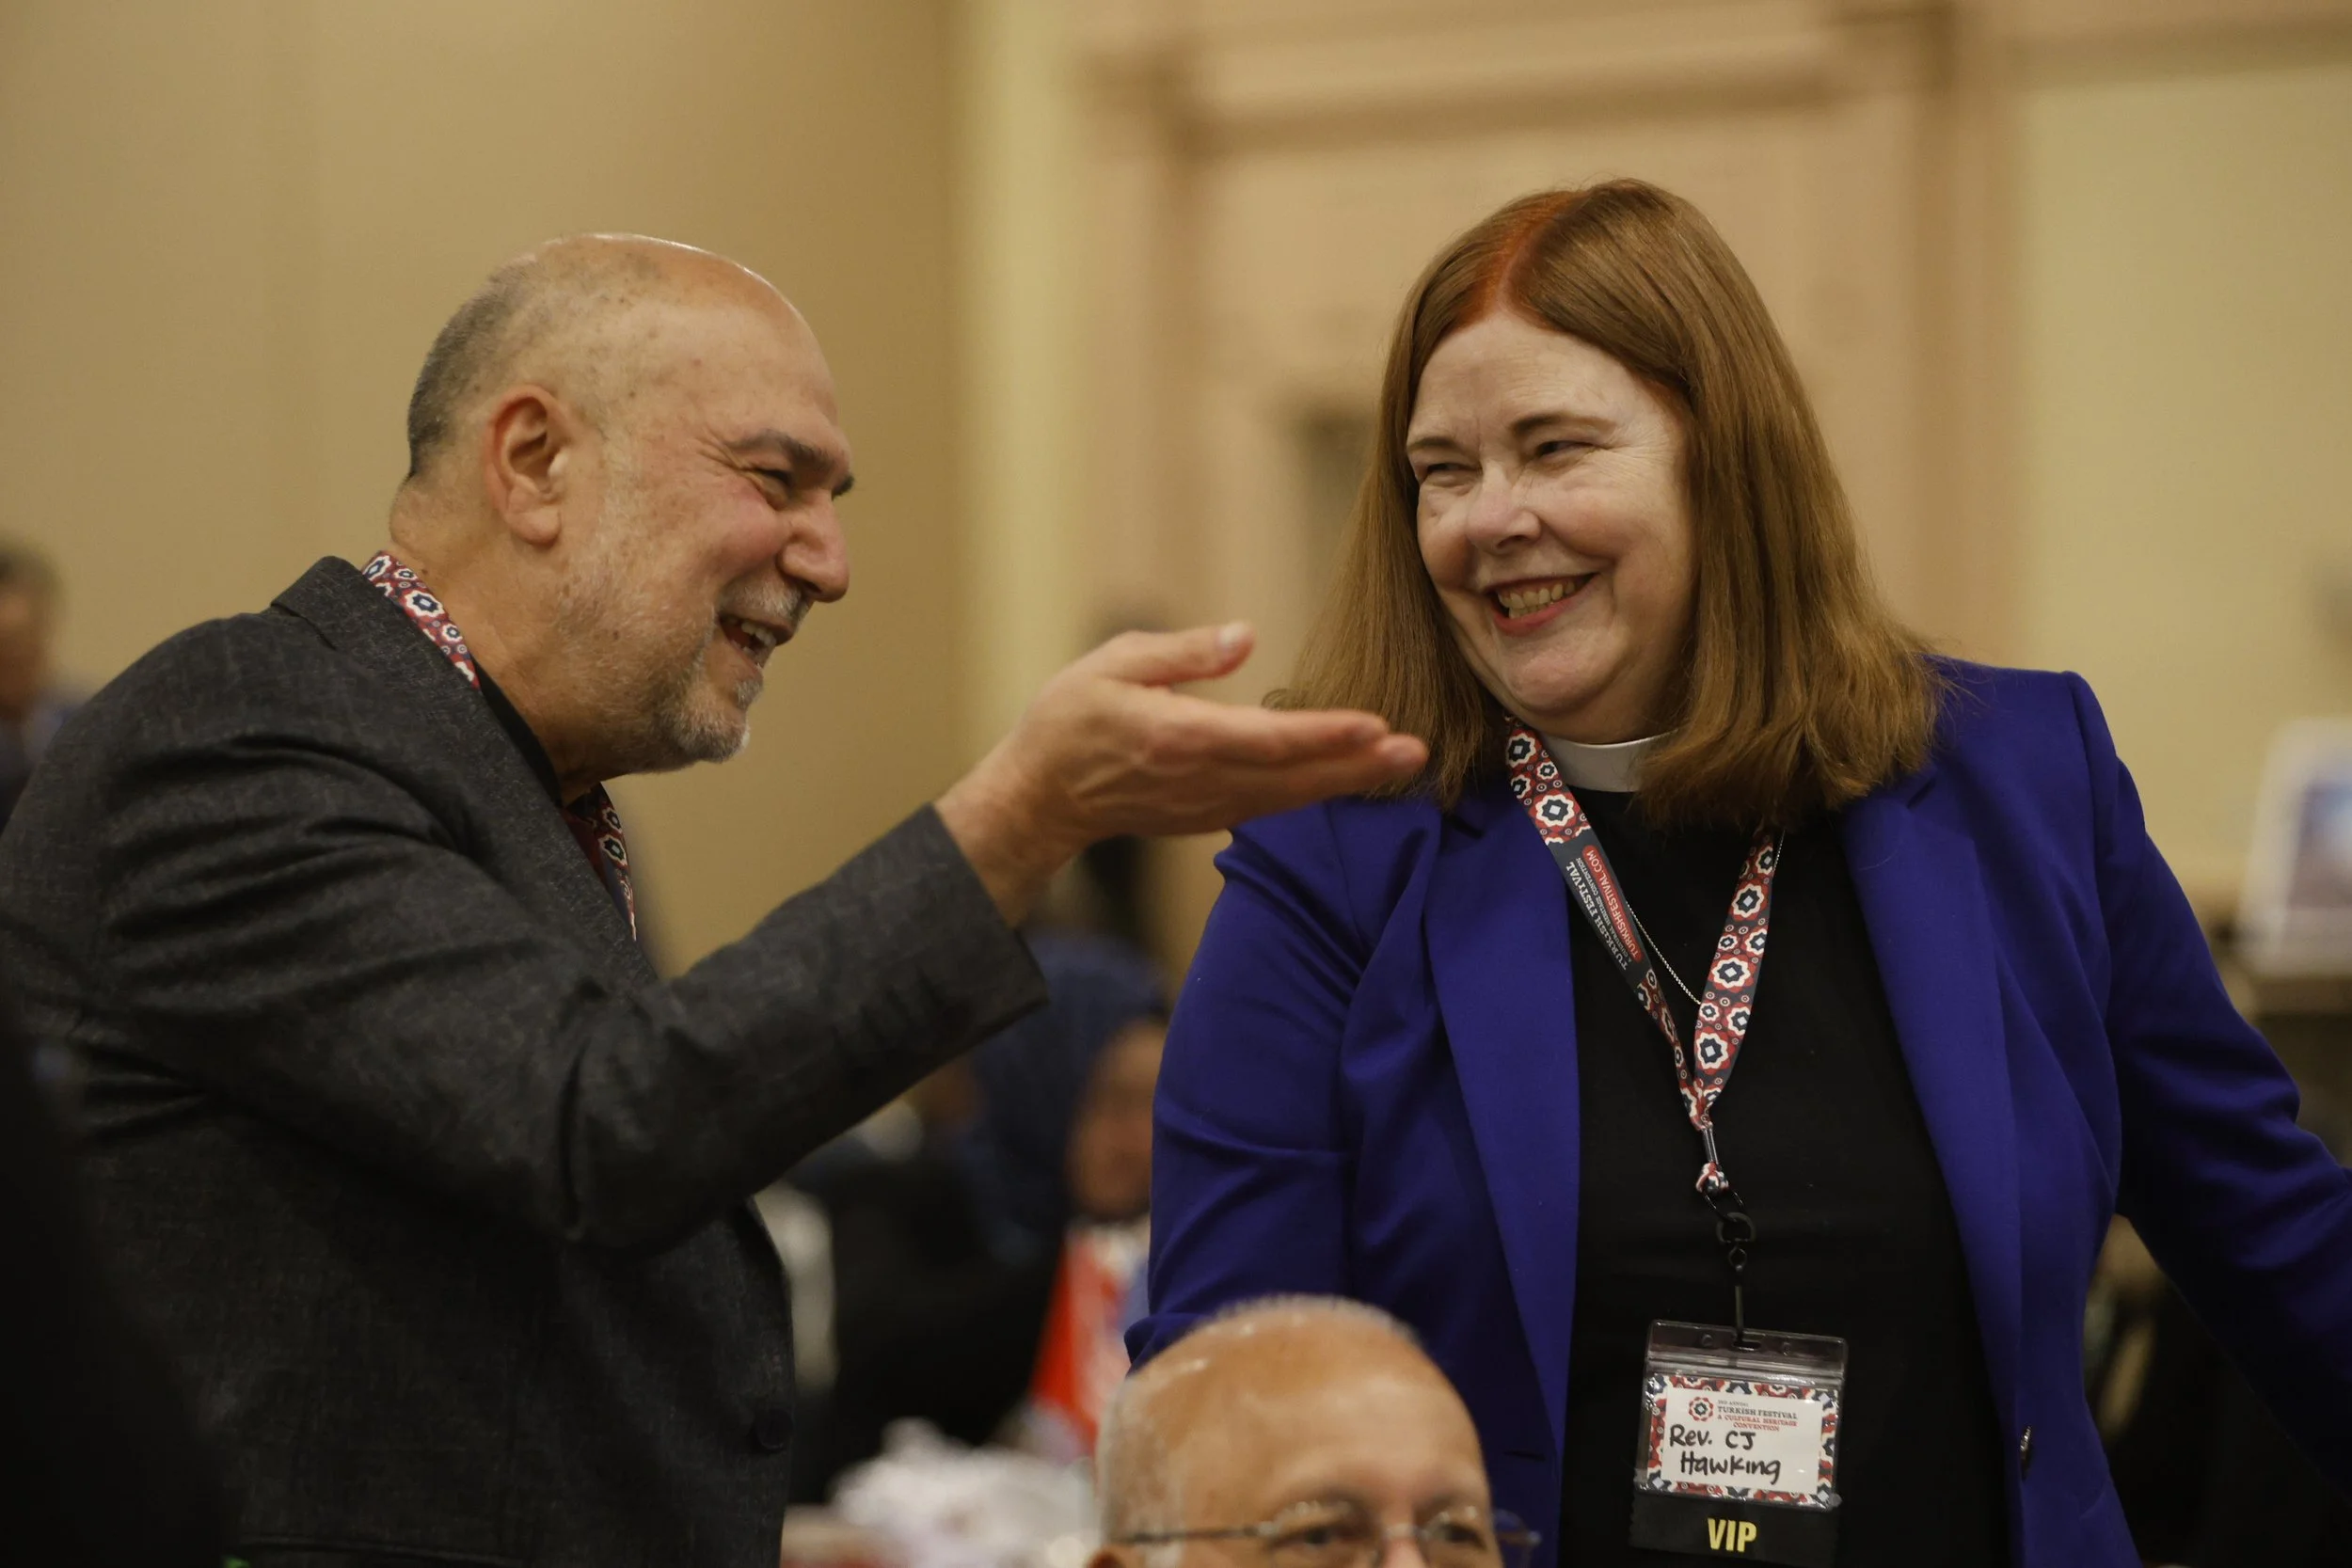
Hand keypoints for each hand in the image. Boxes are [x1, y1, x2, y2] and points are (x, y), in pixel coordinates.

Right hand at [936, 623, 1427, 922]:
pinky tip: (1352, 776)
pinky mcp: (1208, 815)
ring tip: (1404, 762)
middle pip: (1293, 776)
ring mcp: (1206, 805)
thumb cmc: (1070, 720)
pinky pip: (1273, 805)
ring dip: (1348, 780)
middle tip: (1417, 752)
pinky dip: (1315, 791)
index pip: (1265, 739)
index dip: (1323, 735)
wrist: (1041, 796)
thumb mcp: (1114, 663)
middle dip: (1358, 765)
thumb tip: (1244, 637)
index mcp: (1177, 738)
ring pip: (1290, 796)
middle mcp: (1200, 780)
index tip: (1373, 725)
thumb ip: (1182, 652)